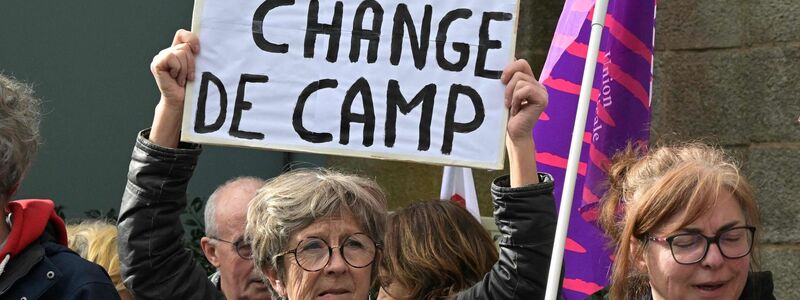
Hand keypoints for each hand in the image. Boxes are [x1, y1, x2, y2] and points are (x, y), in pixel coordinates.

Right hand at [149, 29, 199, 147]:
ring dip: (185, 69)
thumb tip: (210, 44)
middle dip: (191, 63)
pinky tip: (175, 79)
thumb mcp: (197, 68)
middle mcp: (167, 52)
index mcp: (177, 51)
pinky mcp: (157, 64)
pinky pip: (172, 57)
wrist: (182, 103)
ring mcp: (160, 57)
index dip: (191, 39)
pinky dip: (178, 69)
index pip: (182, 34)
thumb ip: (197, 55)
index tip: (198, 51)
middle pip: (185, 46)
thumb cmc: (192, 87)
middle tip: (188, 77)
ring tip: (182, 79)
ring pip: (180, 52)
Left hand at [501, 59, 547, 142]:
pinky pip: (525, 90)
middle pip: (519, 71)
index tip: (501, 81)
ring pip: (520, 81)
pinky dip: (516, 99)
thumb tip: (507, 59)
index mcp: (530, 81)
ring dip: (511, 95)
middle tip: (506, 99)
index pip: (521, 63)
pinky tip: (517, 110)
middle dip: (508, 85)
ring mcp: (542, 92)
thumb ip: (508, 79)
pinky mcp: (542, 99)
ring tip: (512, 106)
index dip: (509, 68)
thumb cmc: (507, 114)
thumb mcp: (505, 93)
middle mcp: (538, 85)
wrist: (514, 133)